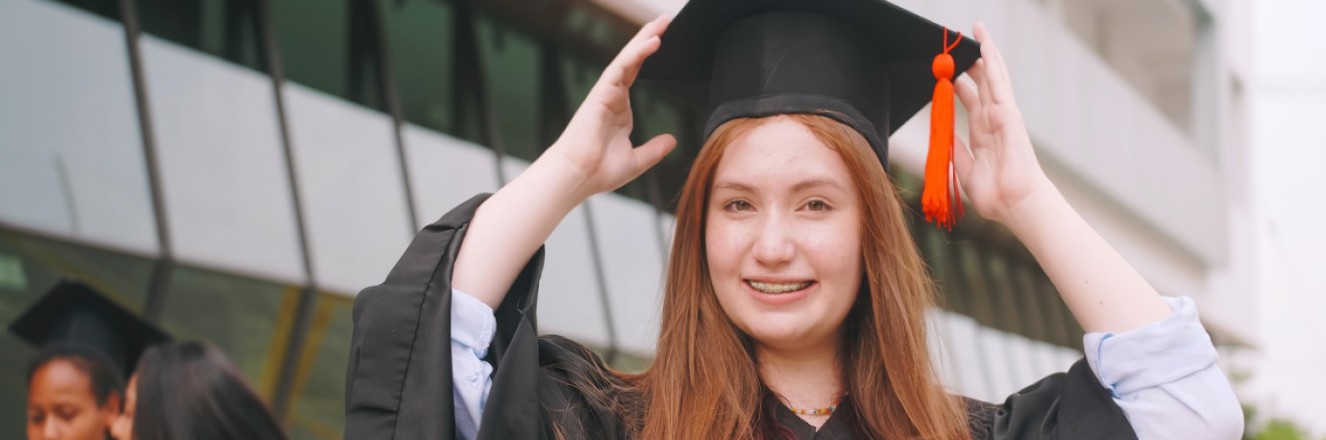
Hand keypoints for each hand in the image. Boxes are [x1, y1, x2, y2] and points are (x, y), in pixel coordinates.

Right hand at [544, 15, 676, 200]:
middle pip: (633, 59)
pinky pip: (621, 67)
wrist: (579, 176)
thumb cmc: (599, 171)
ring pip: (628, 58)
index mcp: (619, 108)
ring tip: (662, 22)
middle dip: (647, 38)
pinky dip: (637, 53)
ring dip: (644, 38)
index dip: (647, 55)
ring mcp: (606, 93)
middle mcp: (612, 96)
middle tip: (663, 20)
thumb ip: (654, 149)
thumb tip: (672, 141)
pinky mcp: (601, 93)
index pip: (635, 73)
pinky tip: (652, 42)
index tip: (660, 39)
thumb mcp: (637, 160)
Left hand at [953, 22, 1052, 224]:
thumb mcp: (965, 171)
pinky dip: (993, 66)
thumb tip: (946, 137)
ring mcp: (1003, 116)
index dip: (960, 85)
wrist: (1014, 205)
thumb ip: (956, 151)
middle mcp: (993, 121)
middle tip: (962, 42)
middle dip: (974, 62)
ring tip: (978, 32)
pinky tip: (987, 50)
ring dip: (986, 54)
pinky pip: (999, 86)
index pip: (970, 102)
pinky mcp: (1009, 116)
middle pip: (982, 83)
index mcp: (983, 134)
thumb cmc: (996, 195)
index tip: (948, 72)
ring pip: (993, 77)